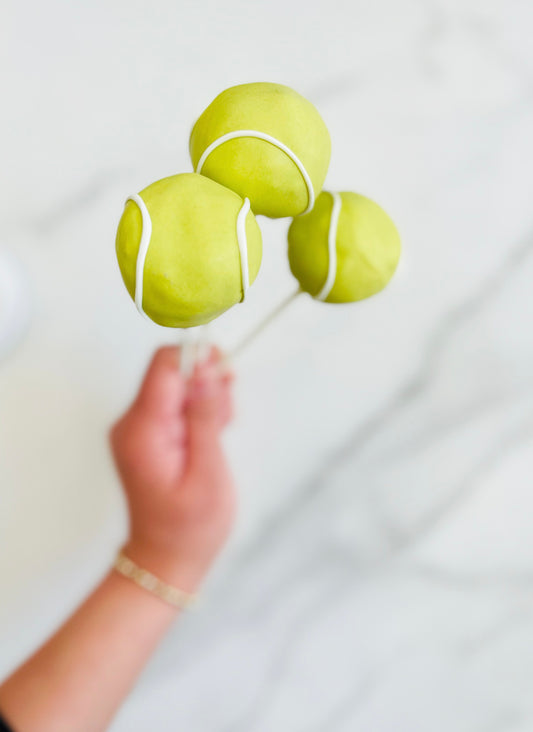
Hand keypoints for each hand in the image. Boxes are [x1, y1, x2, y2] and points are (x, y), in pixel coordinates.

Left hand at [110, 346, 234, 592]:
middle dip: (207, 384)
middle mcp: (132, 423)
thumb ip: (205, 418)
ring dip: (206, 400)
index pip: (164, 365)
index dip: (199, 360)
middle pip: (172, 370)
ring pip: (178, 385)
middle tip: (225, 421)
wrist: (165, 560)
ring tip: (216, 438)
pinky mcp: (148, 433)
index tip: (225, 381)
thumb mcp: (208, 474)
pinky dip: (199, 412)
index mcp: (143, 431)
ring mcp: (137, 427)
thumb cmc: (190, 528)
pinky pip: (175, 403)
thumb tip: (205, 369)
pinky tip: (207, 440)